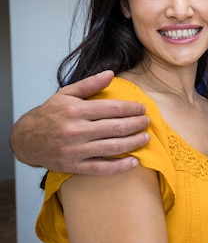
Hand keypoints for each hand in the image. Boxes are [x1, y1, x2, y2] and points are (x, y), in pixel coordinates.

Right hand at [10, 70, 149, 174]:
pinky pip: (102, 168)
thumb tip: (110, 73)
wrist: (26, 139)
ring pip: (112, 147)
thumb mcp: (66, 94)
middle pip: (116, 127)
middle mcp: (76, 130)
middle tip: (146, 122)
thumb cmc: (49, 115)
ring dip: (134, 142)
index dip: (131, 108)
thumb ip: (89, 84)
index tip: (141, 108)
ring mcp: (75, 150)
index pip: (112, 108)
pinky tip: (134, 161)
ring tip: (145, 137)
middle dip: (136, 124)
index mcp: (75, 110)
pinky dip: (120, 166)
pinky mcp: (75, 166)